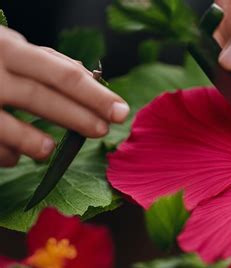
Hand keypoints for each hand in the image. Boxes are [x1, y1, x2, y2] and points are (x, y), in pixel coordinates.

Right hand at [0, 26, 129, 166]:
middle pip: (43, 98)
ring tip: (50, 151)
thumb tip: (92, 78)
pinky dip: (6, 155)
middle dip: (79, 118)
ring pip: (7, 127)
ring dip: (34, 142)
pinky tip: (16, 155)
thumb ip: (48, 62)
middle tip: (102, 130)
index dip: (96, 95)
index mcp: (9, 49)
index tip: (121, 111)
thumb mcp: (12, 49)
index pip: (63, 74)